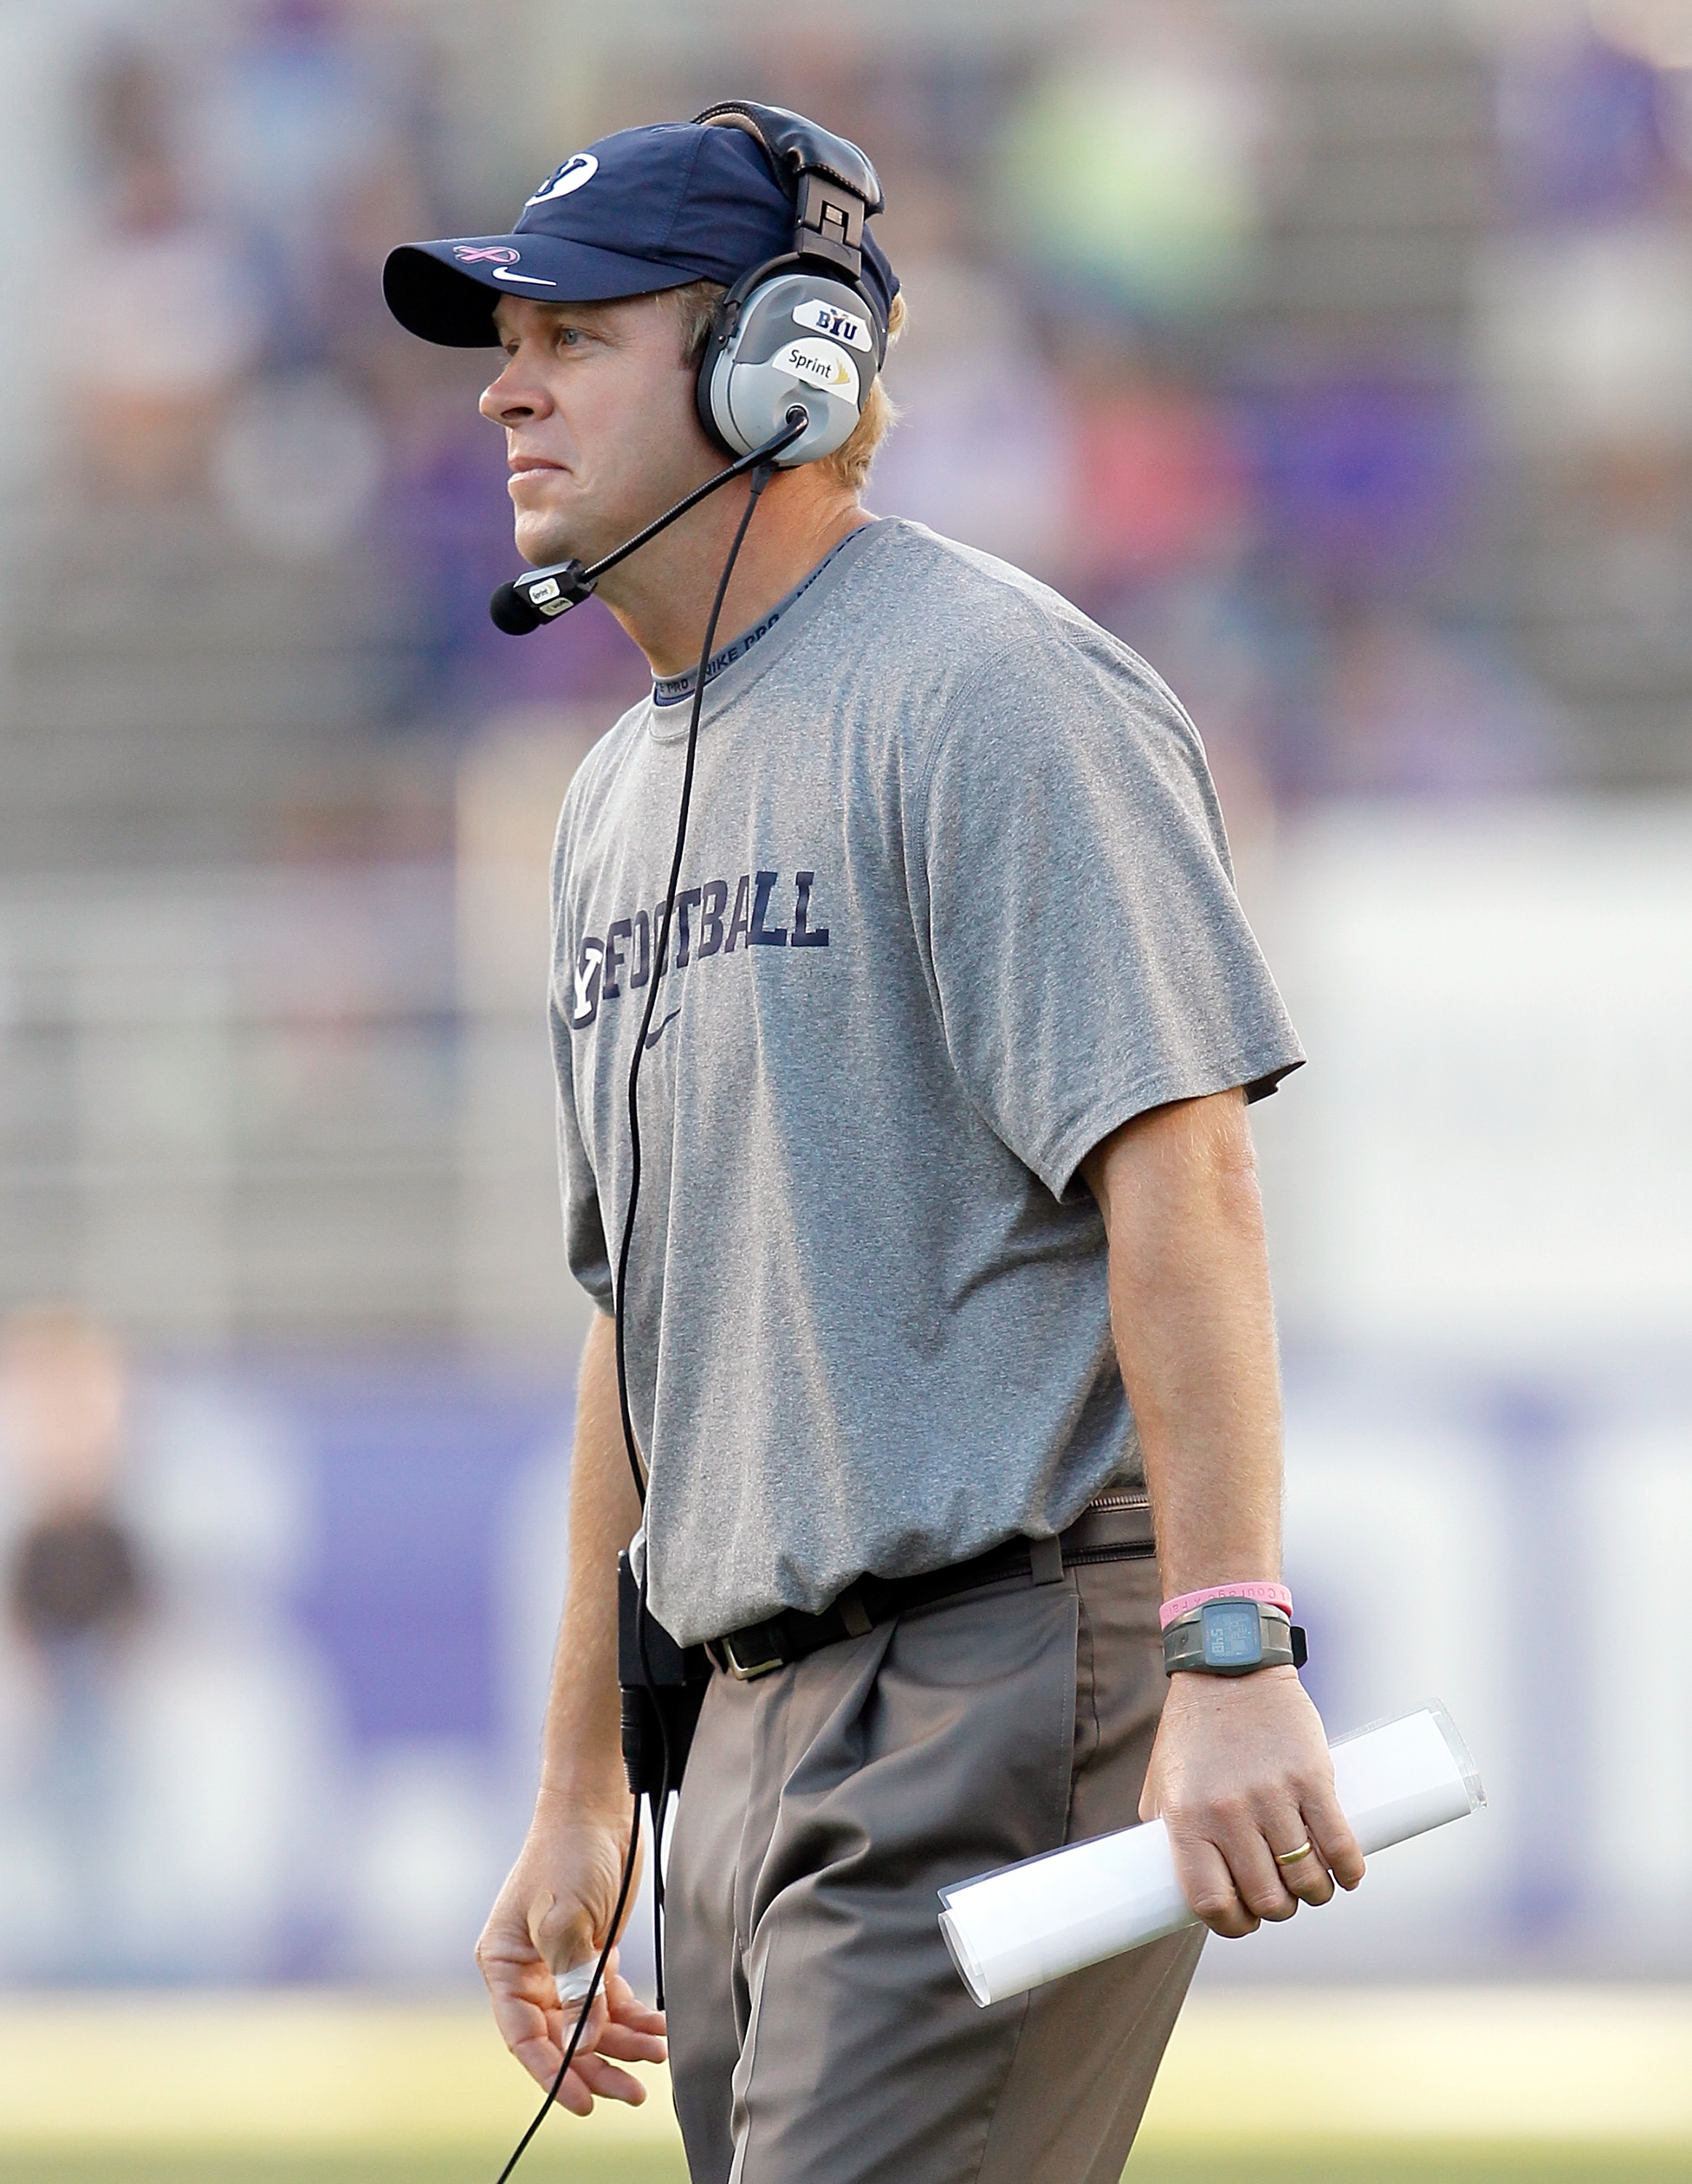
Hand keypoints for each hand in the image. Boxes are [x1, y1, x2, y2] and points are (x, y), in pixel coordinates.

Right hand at [475, 1798, 666, 2113]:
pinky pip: (611, 1999)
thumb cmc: (568, 1854)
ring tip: (659, 2054)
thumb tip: (587, 2041)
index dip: (553, 2074)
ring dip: (623, 2043)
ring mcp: (564, 1963)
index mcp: (506, 1965)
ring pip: (590, 2023)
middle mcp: (531, 1971)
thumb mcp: (566, 1919)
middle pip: (560, 2038)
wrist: (595, 1805)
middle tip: (633, 2094)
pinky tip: (660, 2027)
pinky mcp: (594, 1952)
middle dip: (597, 2067)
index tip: (585, 2102)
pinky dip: (635, 2016)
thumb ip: (574, 1984)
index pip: (524, 2036)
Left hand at [1140, 1666, 1365, 1937]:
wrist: (1229, 1668)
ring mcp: (1272, 1795)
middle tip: (1281, 1896)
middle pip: (1267, 1898)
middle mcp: (1228, 1812)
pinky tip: (1344, 1874)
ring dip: (1314, 1894)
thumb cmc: (1192, 1732)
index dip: (1233, 1924)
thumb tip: (1174, 1889)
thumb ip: (1167, 1837)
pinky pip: (1340, 1846)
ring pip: (1307, 1880)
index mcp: (1187, 1818)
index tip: (1244, 1920)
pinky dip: (1348, 1871)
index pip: (1211, 1901)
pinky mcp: (1312, 1777)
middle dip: (1278, 1909)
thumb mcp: (1162, 1784)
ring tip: (1311, 1884)